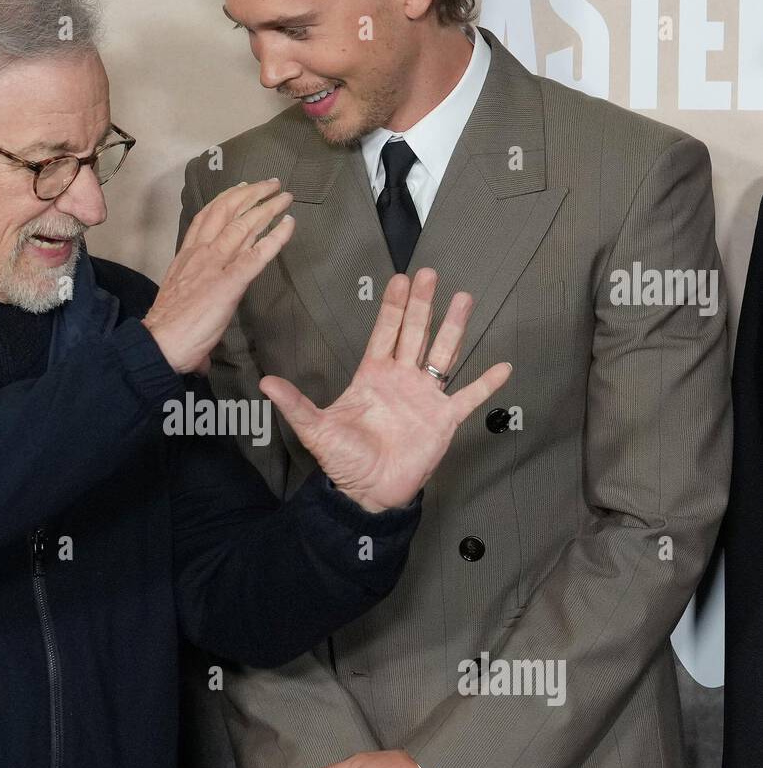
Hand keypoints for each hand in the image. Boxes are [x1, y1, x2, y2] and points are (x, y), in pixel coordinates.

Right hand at [142, 178, 295, 373]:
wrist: (161, 342)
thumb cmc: (167, 328)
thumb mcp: (177, 297)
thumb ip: (192, 295)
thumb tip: (201, 318)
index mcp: (186, 256)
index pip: (206, 218)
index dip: (226, 200)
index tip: (241, 188)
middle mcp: (201, 253)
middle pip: (227, 213)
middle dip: (251, 195)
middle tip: (271, 184)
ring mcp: (216, 266)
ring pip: (244, 227)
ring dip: (267, 208)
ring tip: (284, 197)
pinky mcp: (230, 283)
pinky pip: (257, 255)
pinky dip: (276, 237)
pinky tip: (289, 225)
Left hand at [259, 267, 511, 511]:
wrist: (369, 492)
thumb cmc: (344, 461)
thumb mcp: (316, 429)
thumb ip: (295, 404)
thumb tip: (265, 383)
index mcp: (373, 377)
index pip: (385, 333)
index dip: (393, 307)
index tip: (400, 280)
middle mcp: (401, 380)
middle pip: (416, 333)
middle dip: (423, 304)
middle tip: (431, 274)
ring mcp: (425, 397)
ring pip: (443, 354)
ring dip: (453, 328)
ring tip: (464, 299)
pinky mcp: (444, 419)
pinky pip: (468, 397)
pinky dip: (485, 384)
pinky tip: (502, 366)